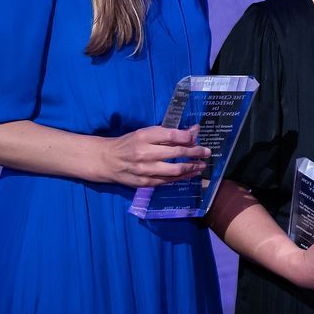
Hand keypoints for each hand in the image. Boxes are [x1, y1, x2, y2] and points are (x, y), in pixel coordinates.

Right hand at [92, 125, 208, 187]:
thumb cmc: (129, 143)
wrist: (106, 160)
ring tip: (202, 165)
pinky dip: (182, 177)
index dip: (188, 137)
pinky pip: (168, 181)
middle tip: (207, 152)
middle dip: (195, 152)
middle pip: (176, 153)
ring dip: (192, 167)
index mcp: (143, 136)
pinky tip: (191, 173)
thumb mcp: (145, 133)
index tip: (197, 137)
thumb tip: (194, 130)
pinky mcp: (144, 183)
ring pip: (175, 170)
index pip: (171, 135)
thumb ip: (169, 132)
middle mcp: (144, 153)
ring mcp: (144, 170)